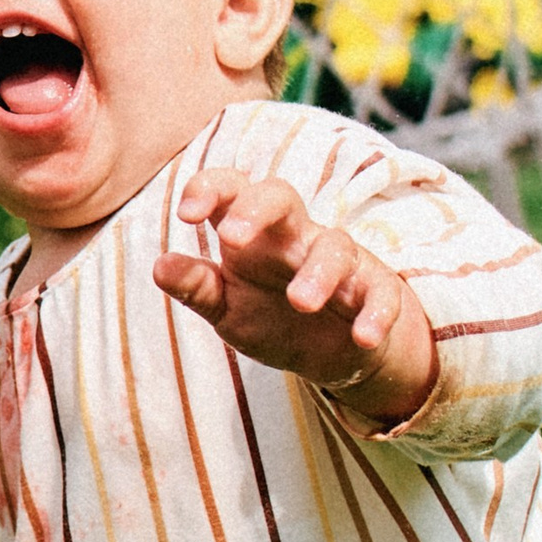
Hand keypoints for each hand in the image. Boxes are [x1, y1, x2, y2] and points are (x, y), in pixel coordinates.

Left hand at [153, 170, 436, 423]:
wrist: (333, 352)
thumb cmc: (271, 316)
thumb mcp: (227, 307)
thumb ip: (197, 287)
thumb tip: (159, 266)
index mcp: (253, 235)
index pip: (232, 191)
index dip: (208, 189)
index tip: (186, 214)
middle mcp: (295, 237)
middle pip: (281, 197)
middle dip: (258, 208)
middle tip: (231, 238)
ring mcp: (340, 261)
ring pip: (335, 246)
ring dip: (320, 272)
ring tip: (300, 302)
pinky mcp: (375, 292)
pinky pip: (382, 293)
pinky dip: (376, 313)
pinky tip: (362, 336)